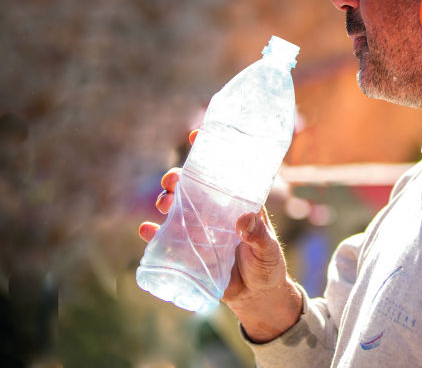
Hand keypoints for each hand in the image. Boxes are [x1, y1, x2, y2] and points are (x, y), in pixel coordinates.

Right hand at [138, 137, 301, 341]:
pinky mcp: (190, 252)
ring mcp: (201, 230)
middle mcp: (216, 212)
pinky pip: (167, 239)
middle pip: (193, 188)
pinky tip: (145, 229)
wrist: (257, 296)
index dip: (209, 152)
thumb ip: (258, 235)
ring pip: (178, 209)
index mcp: (238, 203)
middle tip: (172, 180)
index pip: (223, 172)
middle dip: (179, 178)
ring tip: (162, 202)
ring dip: (166, 201)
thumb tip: (243, 221)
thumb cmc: (267, 265)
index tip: (196, 134)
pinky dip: (154, 233)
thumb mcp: (268, 248)